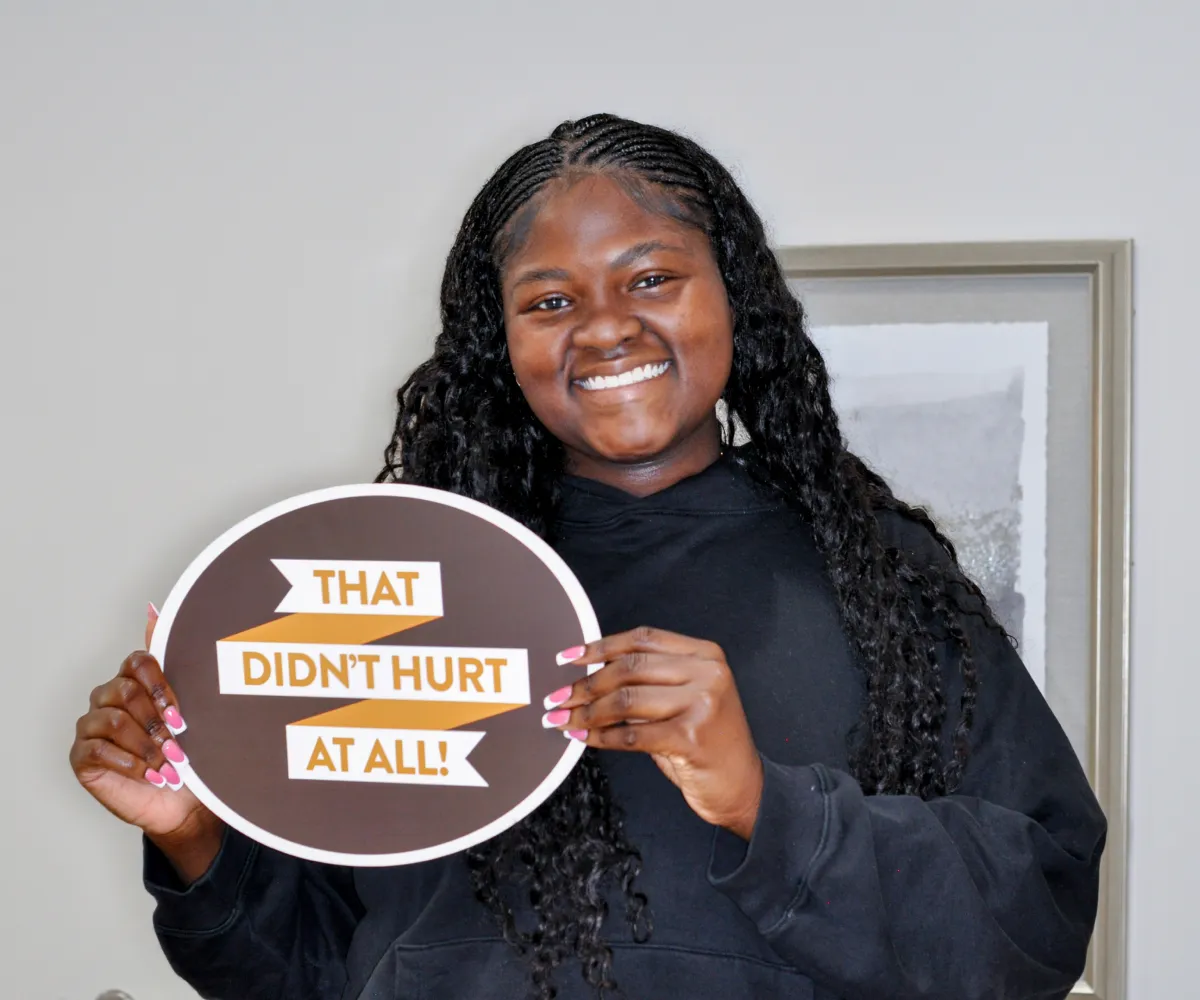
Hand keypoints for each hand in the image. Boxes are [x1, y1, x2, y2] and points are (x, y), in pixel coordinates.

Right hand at [69, 605, 223, 880]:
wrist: (187, 801)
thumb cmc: (192, 751)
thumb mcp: (192, 704)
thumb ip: (171, 657)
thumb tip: (152, 608)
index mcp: (135, 680)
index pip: (137, 661)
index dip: (161, 685)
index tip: (182, 713)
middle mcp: (108, 697)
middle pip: (126, 690)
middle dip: (157, 719)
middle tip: (179, 742)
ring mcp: (91, 726)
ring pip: (113, 719)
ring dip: (147, 744)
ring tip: (168, 763)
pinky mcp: (82, 756)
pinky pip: (96, 749)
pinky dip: (129, 762)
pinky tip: (149, 773)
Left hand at [543, 627, 763, 839]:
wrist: (744, 787)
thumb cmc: (707, 743)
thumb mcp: (683, 700)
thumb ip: (648, 682)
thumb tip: (588, 676)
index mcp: (704, 654)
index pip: (642, 640)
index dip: (600, 646)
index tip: (568, 657)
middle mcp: (707, 673)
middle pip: (630, 668)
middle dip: (585, 684)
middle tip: (556, 697)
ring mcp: (702, 704)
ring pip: (626, 700)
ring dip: (586, 712)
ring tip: (562, 720)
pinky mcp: (692, 738)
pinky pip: (631, 734)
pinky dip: (600, 737)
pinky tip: (583, 738)